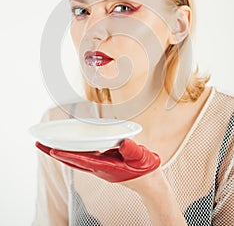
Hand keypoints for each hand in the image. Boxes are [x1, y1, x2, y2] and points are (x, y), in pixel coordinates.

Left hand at [36, 139, 159, 182]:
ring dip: (61, 152)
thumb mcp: (141, 158)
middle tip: (39, 143)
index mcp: (106, 167)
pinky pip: (83, 157)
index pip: (82, 160)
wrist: (150, 184)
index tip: (52, 149)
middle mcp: (99, 168)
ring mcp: (100, 167)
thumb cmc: (146, 171)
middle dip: (55, 152)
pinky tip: (70, 146)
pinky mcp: (103, 165)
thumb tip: (123, 142)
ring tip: (47, 144)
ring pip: (76, 159)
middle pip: (72, 160)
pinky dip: (73, 152)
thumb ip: (132, 151)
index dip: (66, 155)